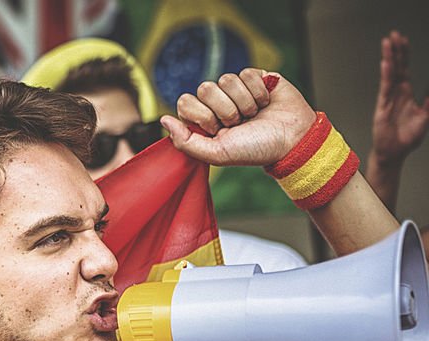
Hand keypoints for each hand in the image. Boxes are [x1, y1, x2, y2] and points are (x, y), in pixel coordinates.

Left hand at [161, 69, 315, 166]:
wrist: (292, 140)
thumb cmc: (254, 149)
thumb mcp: (217, 153)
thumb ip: (185, 141)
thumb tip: (162, 119)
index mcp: (203, 120)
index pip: (185, 102)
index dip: (202, 115)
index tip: (217, 130)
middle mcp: (216, 103)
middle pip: (205, 88)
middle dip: (225, 110)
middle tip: (239, 123)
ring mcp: (235, 89)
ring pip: (226, 79)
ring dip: (244, 102)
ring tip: (254, 115)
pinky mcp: (255, 77)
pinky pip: (246, 73)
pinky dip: (258, 91)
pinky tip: (266, 103)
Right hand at [372, 31, 427, 165]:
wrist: (395, 153)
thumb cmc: (407, 138)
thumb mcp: (425, 116)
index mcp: (407, 94)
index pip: (405, 69)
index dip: (405, 55)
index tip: (403, 40)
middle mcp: (397, 93)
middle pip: (397, 67)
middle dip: (396, 51)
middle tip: (394, 35)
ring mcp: (389, 99)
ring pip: (390, 74)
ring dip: (390, 58)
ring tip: (388, 43)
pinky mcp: (383, 107)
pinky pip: (385, 88)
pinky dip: (387, 75)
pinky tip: (386, 64)